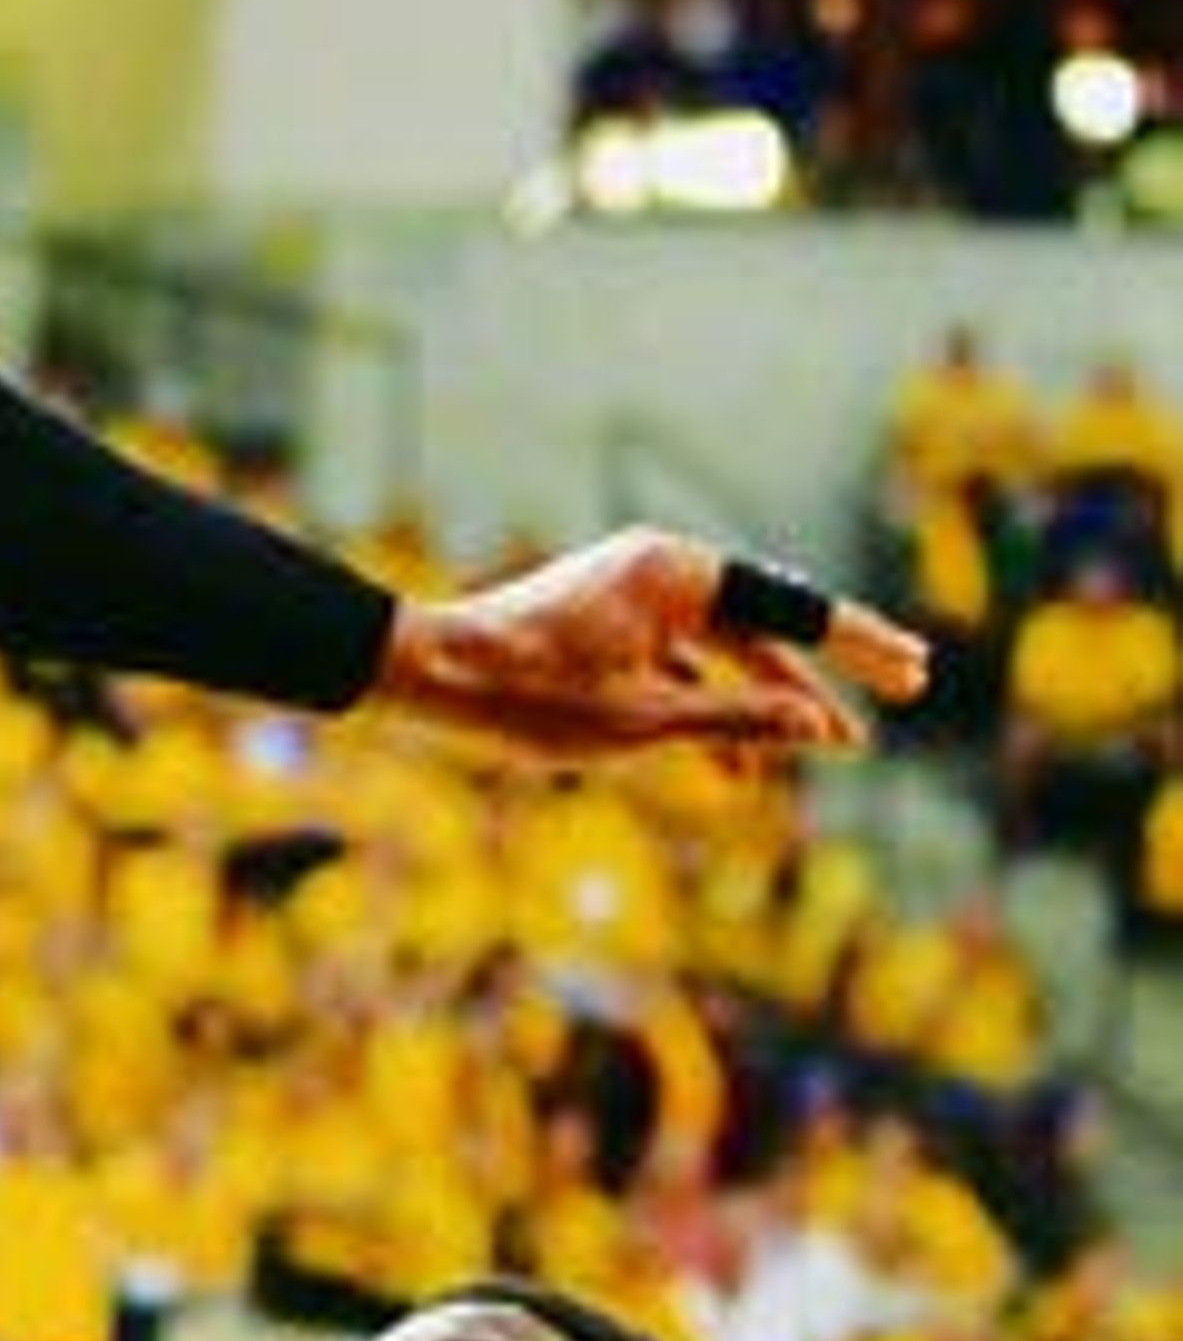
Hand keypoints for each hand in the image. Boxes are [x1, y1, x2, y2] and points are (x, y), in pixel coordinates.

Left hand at [370, 527, 925, 768]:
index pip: (793, 606)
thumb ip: (738, 721)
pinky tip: (743, 771)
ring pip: (726, 647)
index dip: (860, 644)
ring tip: (835, 743)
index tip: (915, 669)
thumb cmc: (525, 698)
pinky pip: (681, 663)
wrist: (425, 677)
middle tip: (909, 684)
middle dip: (833, 664)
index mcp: (677, 574)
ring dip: (773, 697)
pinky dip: (712, 707)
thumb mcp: (643, 723)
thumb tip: (821, 726)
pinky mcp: (607, 625)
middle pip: (768, 619)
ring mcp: (632, 595)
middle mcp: (661, 569)